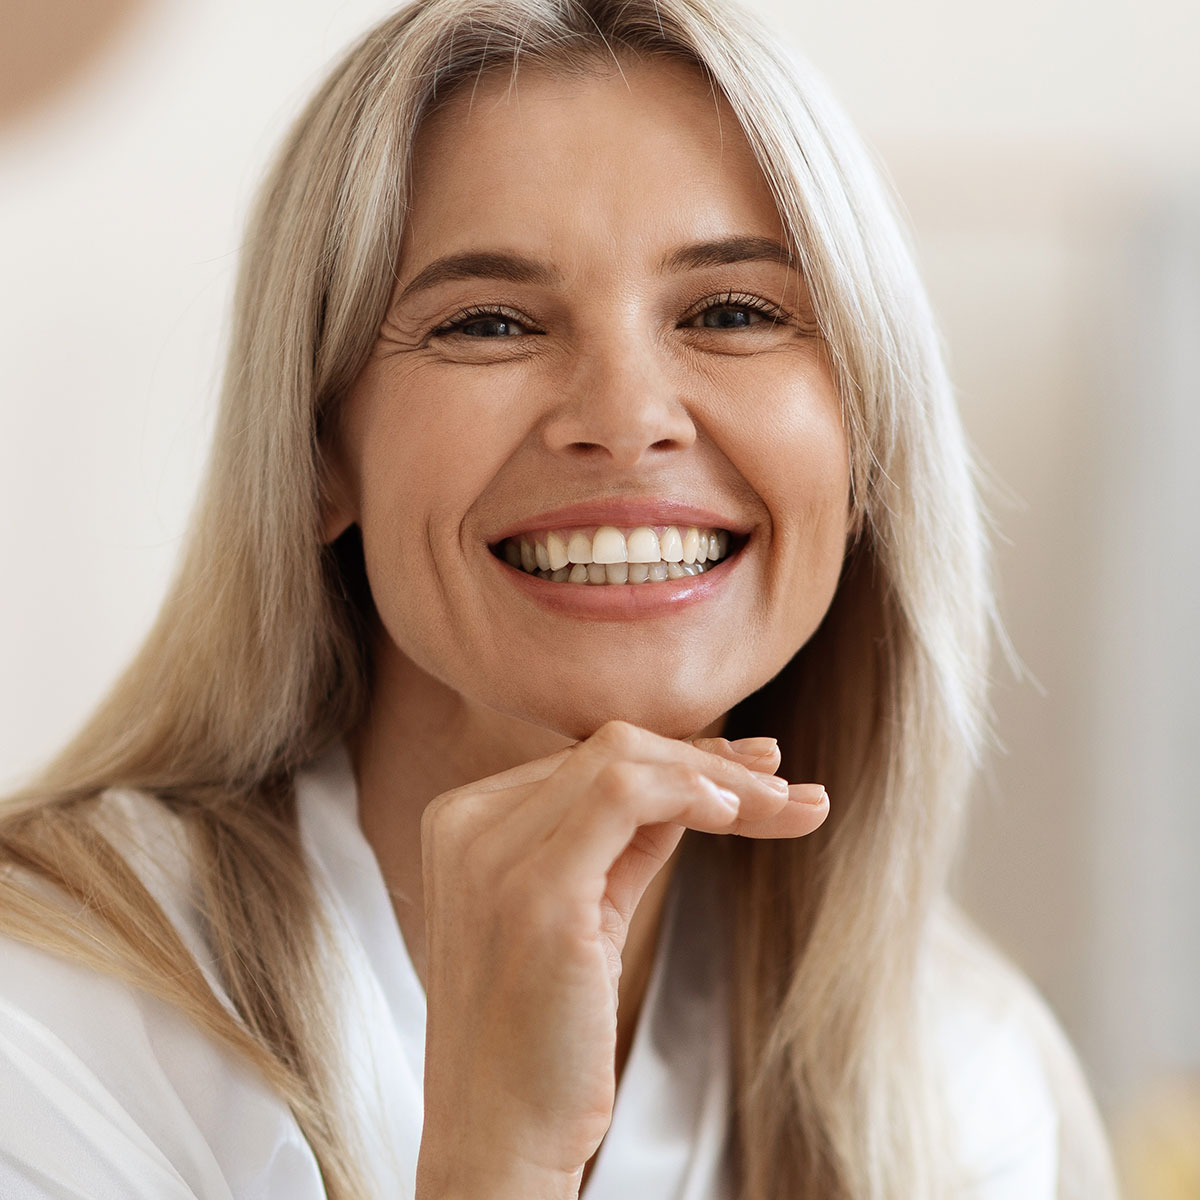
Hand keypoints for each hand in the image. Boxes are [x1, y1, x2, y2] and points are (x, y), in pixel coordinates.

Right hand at [414, 720, 826, 1195]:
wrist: (495, 1139)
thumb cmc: (539, 1035)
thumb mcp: (579, 912)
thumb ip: (620, 842)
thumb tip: (698, 782)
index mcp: (464, 822)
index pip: (586, 759)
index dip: (678, 758)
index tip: (749, 771)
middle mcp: (467, 824)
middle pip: (610, 749)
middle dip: (711, 761)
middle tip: (786, 787)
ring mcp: (494, 855)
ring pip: (623, 759)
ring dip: (717, 776)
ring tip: (786, 802)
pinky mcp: (537, 892)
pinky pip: (624, 794)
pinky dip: (689, 789)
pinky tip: (736, 812)